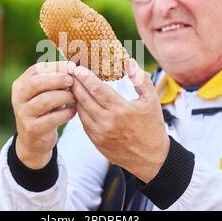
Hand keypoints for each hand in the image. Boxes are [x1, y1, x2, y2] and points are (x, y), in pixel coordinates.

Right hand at [12, 61, 75, 168]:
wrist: (34, 140)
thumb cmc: (44, 110)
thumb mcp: (44, 92)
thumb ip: (53, 79)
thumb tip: (73, 65)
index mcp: (21, 84)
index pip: (36, 69)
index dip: (56, 66)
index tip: (72, 66)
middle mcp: (18, 98)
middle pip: (36, 83)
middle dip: (57, 79)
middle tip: (71, 80)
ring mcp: (24, 114)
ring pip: (45, 101)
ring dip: (64, 96)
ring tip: (73, 97)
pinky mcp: (33, 129)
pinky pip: (52, 118)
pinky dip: (66, 113)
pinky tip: (72, 111)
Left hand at [72, 59, 169, 182]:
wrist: (152, 158)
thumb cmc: (152, 126)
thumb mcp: (152, 100)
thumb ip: (141, 79)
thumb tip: (130, 62)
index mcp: (122, 109)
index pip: (97, 88)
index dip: (85, 77)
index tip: (77, 68)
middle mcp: (108, 122)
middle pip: (84, 98)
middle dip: (75, 83)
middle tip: (69, 72)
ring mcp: (100, 133)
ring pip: (81, 110)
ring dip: (75, 97)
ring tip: (73, 85)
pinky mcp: (96, 142)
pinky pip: (83, 122)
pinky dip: (80, 110)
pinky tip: (80, 102)